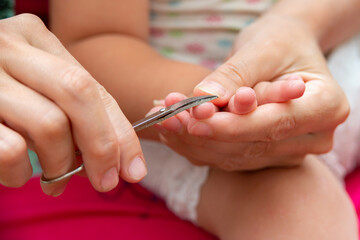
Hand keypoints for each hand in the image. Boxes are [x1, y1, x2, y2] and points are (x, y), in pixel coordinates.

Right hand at [0, 14, 145, 195]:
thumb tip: (119, 158)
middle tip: (106, 181)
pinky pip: (11, 150)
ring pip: (50, 125)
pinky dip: (21, 173)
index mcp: (35, 37)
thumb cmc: (2, 95)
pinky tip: (18, 174)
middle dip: (102, 147)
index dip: (121, 132)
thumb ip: (76, 110)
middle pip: (79, 94)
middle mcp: (9, 46)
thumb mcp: (40, 88)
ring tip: (55, 180)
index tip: (134, 168)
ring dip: (60, 165)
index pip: (95, 88)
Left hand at [154, 14, 348, 169]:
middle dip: (206, 132)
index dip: (234, 125)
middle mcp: (313, 137)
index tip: (197, 117)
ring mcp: (289, 151)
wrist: (284, 49)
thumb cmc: (281, 41)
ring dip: (195, 140)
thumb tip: (205, 97)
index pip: (276, 123)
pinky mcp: (265, 155)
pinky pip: (227, 157)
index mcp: (327, 106)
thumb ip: (236, 74)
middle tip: (169, 115)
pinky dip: (197, 145)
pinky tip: (173, 130)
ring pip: (236, 155)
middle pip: (253, 145)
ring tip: (164, 118)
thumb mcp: (262, 47)